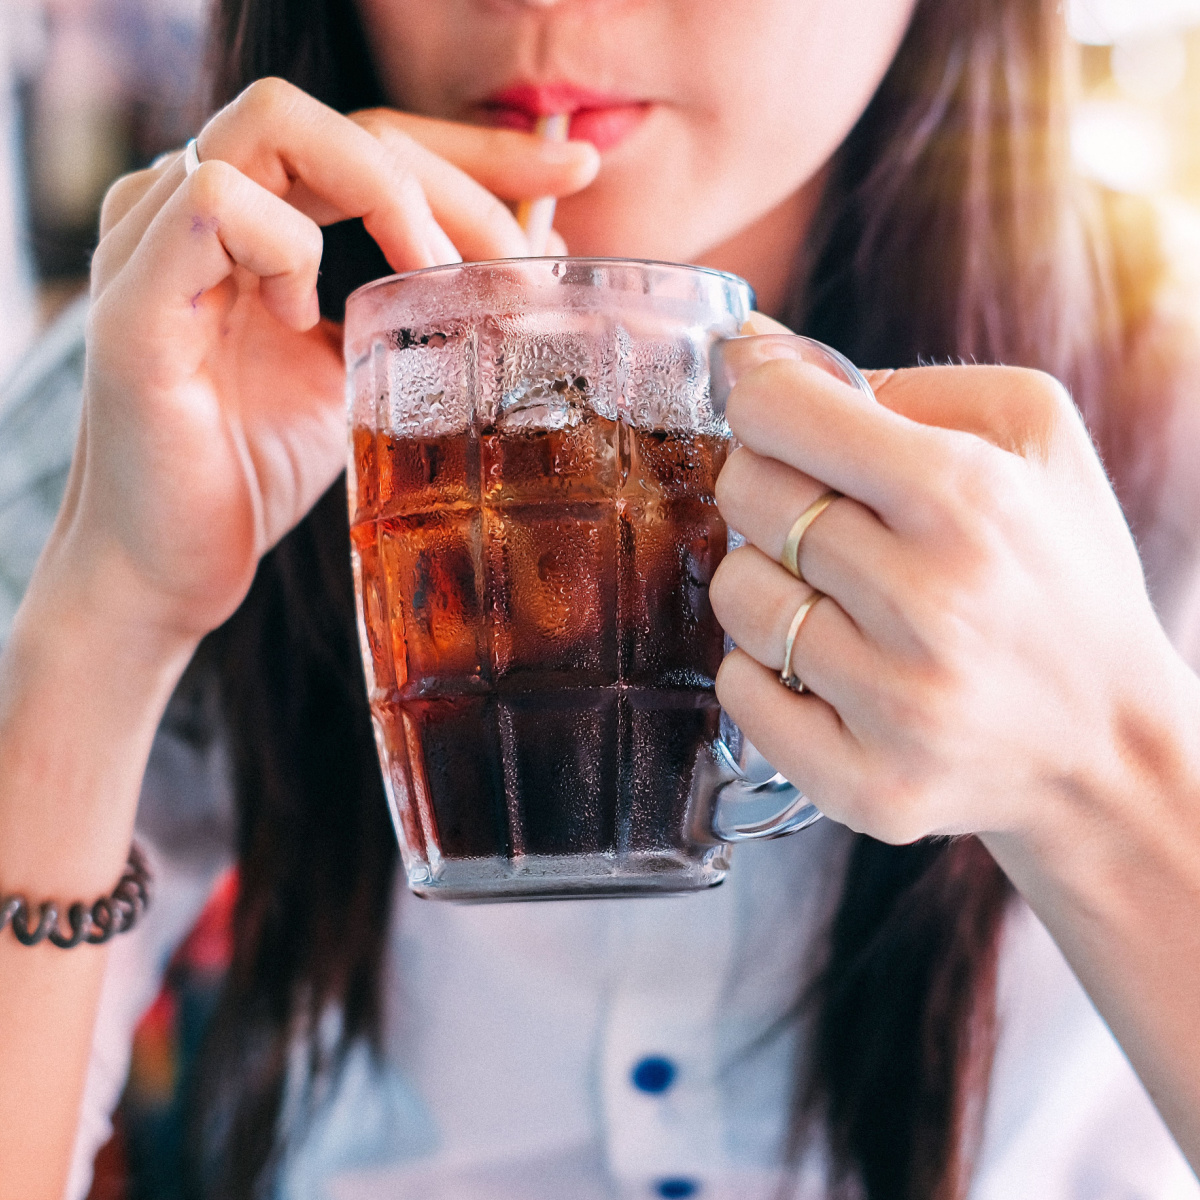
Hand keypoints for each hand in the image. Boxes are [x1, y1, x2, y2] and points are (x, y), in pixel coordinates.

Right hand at [50, 79, 598, 646]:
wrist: (169, 571)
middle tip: (524, 258)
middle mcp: (198, 210)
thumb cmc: (255, 472)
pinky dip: (285, 248)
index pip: (373, 139)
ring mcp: (155, 245)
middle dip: (461, 173)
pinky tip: (303, 317)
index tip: (571, 174)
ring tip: (428, 281)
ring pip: (275, 126)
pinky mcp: (134, 306)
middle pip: (344, 120)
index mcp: (255, 221)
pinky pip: (214, 205)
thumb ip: (421, 310)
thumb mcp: (364, 378)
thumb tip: (528, 258)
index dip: (477, 150)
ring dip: (385, 194)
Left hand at [709, 316, 1176, 844]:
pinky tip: (827, 667)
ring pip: (736, 596)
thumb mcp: (1032, 437)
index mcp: (968, 497)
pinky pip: (739, 694)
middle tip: (821, 515)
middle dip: (768, 488)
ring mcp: (895, 706)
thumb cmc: (1061, 575)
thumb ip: (897, 382)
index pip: (779, 411)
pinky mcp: (867, 785)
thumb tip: (756, 350)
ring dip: (768, 583)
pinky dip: (765, 671)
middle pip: (746, 496)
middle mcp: (930, 603)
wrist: (1108, 743)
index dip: (762, 401)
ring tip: (835, 598)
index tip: (777, 414)